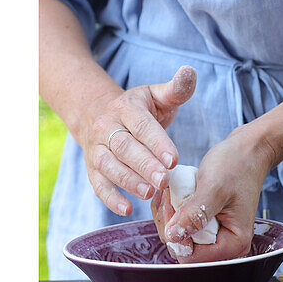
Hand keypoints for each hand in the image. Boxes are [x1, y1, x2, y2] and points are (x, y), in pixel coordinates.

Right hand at [76, 67, 197, 216]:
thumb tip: (190, 72)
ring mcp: (97, 149)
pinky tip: (126, 209)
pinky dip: (110, 199)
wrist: (98, 114)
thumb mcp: (156, 95)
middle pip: (124, 148)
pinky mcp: (92, 168)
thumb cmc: (138, 108)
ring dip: (128, 182)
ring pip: (109, 166)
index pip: (141, 126)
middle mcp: (107, 128)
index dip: (157, 143)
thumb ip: (175, 89)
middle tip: (163, 181)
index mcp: (126, 108)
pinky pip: (98, 185)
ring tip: (149, 193)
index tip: (174, 159)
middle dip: (144, 166)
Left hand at [154, 126, 274, 260]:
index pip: (191, 257)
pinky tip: (171, 195)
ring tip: (169, 192)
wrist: (246, 151)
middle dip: (169, 224)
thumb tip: (173, 236)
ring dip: (168, 217)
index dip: (175, 235)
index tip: (170, 206)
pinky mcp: (206, 227)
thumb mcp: (214, 188)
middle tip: (167, 196)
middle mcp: (225, 246)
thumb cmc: (236, 165)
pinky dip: (172, 213)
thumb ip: (194, 214)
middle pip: (182, 250)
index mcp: (233, 243)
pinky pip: (181, 228)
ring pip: (178, 239)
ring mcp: (214, 237)